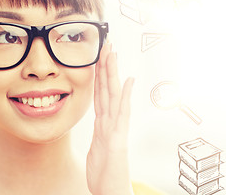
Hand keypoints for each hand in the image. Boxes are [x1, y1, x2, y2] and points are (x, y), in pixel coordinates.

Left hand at [87, 43, 134, 194]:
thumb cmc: (105, 172)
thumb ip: (99, 132)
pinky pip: (122, 113)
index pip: (100, 93)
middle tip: (107, 44)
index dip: (99, 74)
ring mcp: (116, 128)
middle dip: (106, 66)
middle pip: (108, 88)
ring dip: (113, 74)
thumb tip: (99, 122)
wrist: (111, 191)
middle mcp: (110, 121)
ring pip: (114, 95)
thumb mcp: (97, 147)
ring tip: (113, 54)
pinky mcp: (119, 138)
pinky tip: (129, 81)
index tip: (98, 56)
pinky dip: (126, 96)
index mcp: (103, 123)